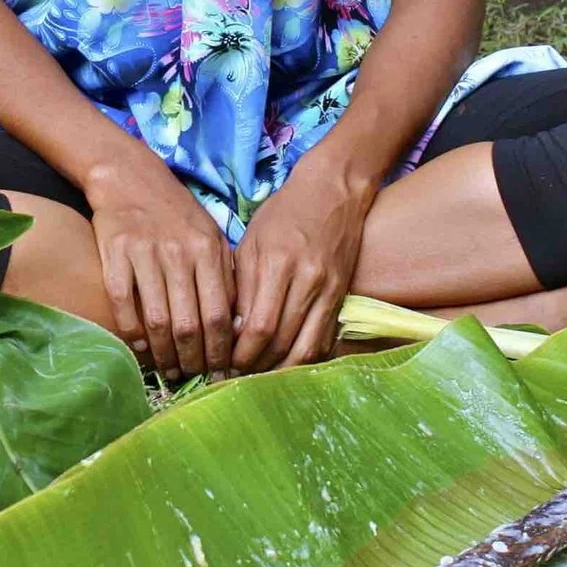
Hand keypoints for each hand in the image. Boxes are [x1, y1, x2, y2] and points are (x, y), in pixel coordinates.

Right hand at [84, 158, 234, 380]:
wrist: (128, 176)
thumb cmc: (176, 213)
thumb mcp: (210, 236)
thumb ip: (224, 277)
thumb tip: (237, 326)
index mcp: (208, 251)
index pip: (221, 314)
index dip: (221, 350)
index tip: (222, 370)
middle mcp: (179, 254)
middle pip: (190, 324)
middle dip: (193, 359)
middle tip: (193, 376)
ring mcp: (145, 254)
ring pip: (157, 320)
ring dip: (164, 353)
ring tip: (169, 370)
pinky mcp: (115, 254)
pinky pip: (123, 305)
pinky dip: (132, 333)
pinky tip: (140, 347)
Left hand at [231, 160, 376, 370]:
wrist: (333, 192)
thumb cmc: (283, 214)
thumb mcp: (251, 242)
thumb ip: (241, 286)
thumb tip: (231, 331)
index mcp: (275, 263)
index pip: (257, 326)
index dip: (240, 353)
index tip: (224, 362)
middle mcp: (305, 280)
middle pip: (280, 342)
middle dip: (255, 366)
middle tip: (236, 375)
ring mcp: (328, 290)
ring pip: (306, 348)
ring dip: (280, 369)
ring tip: (259, 374)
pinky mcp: (342, 296)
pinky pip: (325, 340)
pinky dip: (305, 358)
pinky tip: (286, 363)